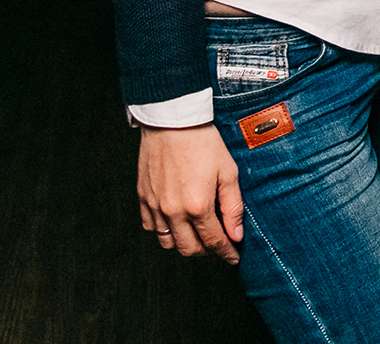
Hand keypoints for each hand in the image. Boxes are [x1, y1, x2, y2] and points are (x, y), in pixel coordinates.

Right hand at [137, 123, 242, 262]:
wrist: (172, 122)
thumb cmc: (203, 143)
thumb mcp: (228, 172)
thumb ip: (233, 207)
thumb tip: (236, 234)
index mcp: (197, 206)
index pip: (214, 241)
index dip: (226, 253)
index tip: (233, 258)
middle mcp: (173, 211)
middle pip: (189, 249)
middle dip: (207, 253)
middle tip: (218, 247)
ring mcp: (155, 206)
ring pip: (168, 243)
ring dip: (185, 244)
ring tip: (198, 236)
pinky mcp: (143, 198)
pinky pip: (151, 228)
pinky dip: (164, 232)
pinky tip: (177, 224)